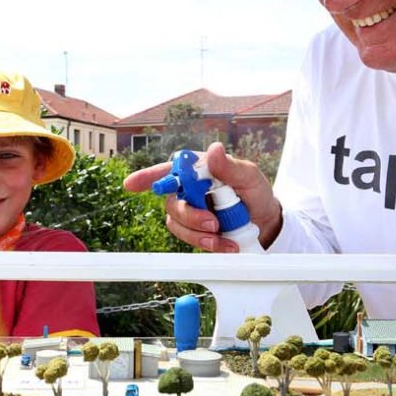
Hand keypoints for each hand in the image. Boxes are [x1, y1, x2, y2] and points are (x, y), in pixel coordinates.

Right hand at [123, 142, 281, 251]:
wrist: (265, 221)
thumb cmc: (254, 192)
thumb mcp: (249, 176)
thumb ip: (230, 166)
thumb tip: (214, 150)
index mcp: (197, 170)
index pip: (168, 170)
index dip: (147, 177)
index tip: (130, 185)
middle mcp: (188, 190)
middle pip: (171, 202)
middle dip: (189, 215)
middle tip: (212, 223)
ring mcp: (189, 212)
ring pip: (177, 224)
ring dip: (198, 234)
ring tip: (223, 237)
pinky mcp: (194, 232)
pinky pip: (190, 239)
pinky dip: (207, 244)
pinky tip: (226, 245)